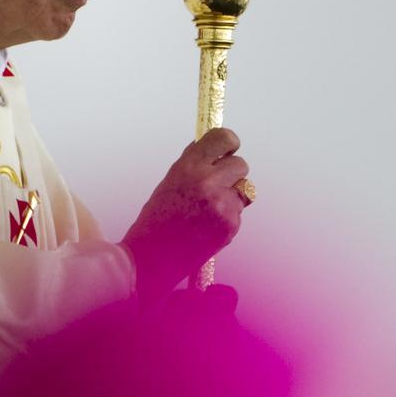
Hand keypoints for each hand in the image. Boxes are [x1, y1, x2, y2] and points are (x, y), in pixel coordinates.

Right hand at [120, 127, 249, 296]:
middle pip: (241, 165)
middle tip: (218, 185)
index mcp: (189, 166)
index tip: (229, 148)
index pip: (223, 138)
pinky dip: (228, 218)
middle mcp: (207, 181)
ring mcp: (221, 204)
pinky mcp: (230, 224)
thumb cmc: (157, 220)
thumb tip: (217, 148)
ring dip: (232, 196)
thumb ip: (195, 163)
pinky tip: (207, 227)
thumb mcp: (172, 181)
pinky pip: (238, 212)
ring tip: (209, 210)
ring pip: (244, 189)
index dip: (229, 142)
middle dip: (232, 174)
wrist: (151, 258)